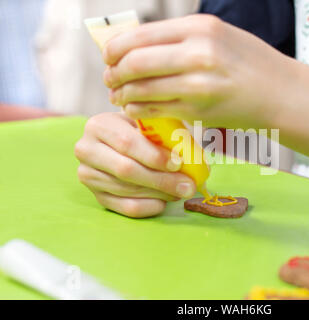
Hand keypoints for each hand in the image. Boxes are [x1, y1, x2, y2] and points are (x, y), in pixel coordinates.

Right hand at [74, 112, 195, 217]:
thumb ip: (163, 132)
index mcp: (99, 125)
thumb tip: (191, 157)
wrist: (116, 141)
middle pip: (126, 170)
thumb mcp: (148, 123)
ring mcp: (88, 175)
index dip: (154, 156)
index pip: (127, 143)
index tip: (178, 163)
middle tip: (187, 185)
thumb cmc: (139, 130)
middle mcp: (86, 150)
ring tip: (181, 191)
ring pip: (127, 190)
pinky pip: (125, 207)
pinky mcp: (97, 196)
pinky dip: (149, 207)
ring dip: (159, 194)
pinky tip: (165, 202)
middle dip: (161, 179)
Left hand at [102, 14, 296, 128]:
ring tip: (119, 96)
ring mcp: (199, 85)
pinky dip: (138, 110)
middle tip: (109, 79)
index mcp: (200, 28)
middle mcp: (198, 54)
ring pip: (143, 89)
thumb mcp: (218, 35)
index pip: (140, 36)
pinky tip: (134, 109)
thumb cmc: (249, 63)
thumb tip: (135, 45)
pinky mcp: (199, 111)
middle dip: (114, 73)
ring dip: (123, 94)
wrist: (281, 93)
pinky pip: (157, 110)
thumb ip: (179, 38)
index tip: (108, 57)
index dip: (115, 48)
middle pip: (136, 62)